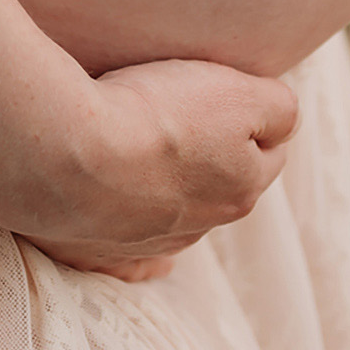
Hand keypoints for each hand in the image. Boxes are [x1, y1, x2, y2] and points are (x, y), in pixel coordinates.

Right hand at [0, 59, 299, 282]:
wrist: (65, 154)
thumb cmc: (154, 116)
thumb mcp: (239, 94)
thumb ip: (279, 107)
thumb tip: (284, 120)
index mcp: (241, 189)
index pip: (270, 150)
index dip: (253, 116)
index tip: (227, 92)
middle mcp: (200, 226)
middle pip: (218, 185)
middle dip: (208, 155)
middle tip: (178, 113)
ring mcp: (144, 243)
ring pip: (169, 213)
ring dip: (162, 187)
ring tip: (133, 148)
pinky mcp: (95, 250)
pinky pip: (124, 258)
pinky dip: (130, 245)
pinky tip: (126, 235)